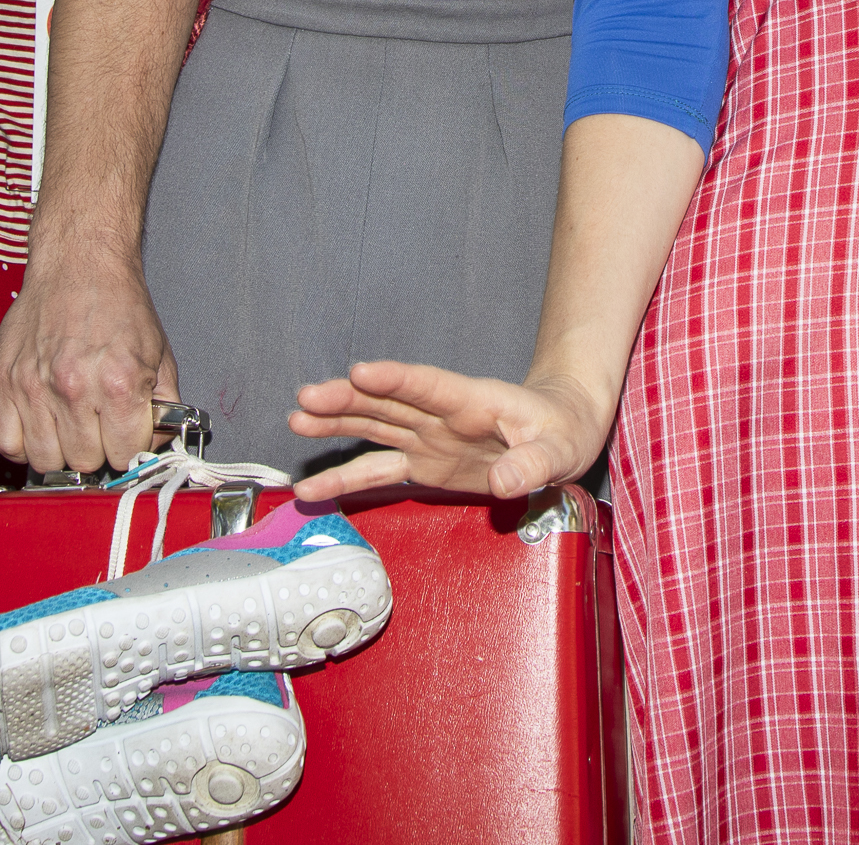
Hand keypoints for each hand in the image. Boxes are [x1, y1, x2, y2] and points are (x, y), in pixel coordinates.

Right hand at [0, 256, 178, 476]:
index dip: (130, 447)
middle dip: (97, 449)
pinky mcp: (6, 382)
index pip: (125, 454)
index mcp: (119, 383)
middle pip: (85, 463)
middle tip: (98, 426)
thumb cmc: (118, 304)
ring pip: (46, 461)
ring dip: (60, 450)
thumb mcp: (159, 354)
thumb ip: (163, 406)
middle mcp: (75, 389)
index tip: (126, 436)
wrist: (80, 264)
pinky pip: (7, 443)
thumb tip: (156, 444)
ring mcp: (35, 388)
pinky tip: (39, 426)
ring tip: (70, 426)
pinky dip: (22, 444)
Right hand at [288, 360, 609, 503]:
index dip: (394, 379)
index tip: (360, 372)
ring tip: (296, 421)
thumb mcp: (560, 448)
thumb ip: (534, 463)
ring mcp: (428, 438)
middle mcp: (441, 416)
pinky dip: (346, 478)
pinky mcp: (424, 464)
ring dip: (336, 424)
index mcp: (474, 401)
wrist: (560, 429)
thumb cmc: (561, 430)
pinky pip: (379, 470)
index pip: (429, 385)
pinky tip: (311, 487)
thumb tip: (505, 481)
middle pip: (387, 402)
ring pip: (374, 426)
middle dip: (346, 400)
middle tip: (306, 398)